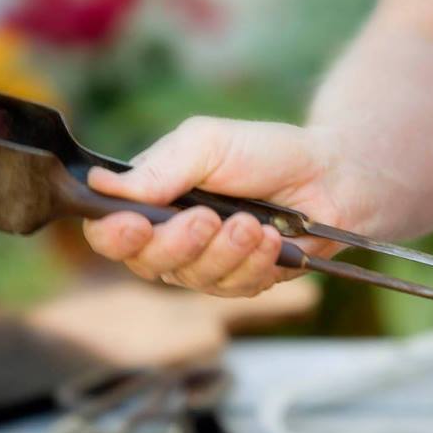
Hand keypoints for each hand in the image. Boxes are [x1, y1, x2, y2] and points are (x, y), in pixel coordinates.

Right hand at [83, 118, 355, 296]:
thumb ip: (160, 167)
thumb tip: (101, 186)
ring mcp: (207, 263)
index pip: (111, 232)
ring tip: (253, 224)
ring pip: (193, 279)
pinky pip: (234, 289)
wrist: (330, 175)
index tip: (136, 225)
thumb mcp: (208, 143)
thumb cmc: (266, 152)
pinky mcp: (243, 280)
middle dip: (179, 243)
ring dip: (225, 251)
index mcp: (153, 199)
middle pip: (148, 263)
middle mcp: (173, 237)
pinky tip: (271, 240)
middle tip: (208, 218)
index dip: (115, 236)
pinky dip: (253, 264)